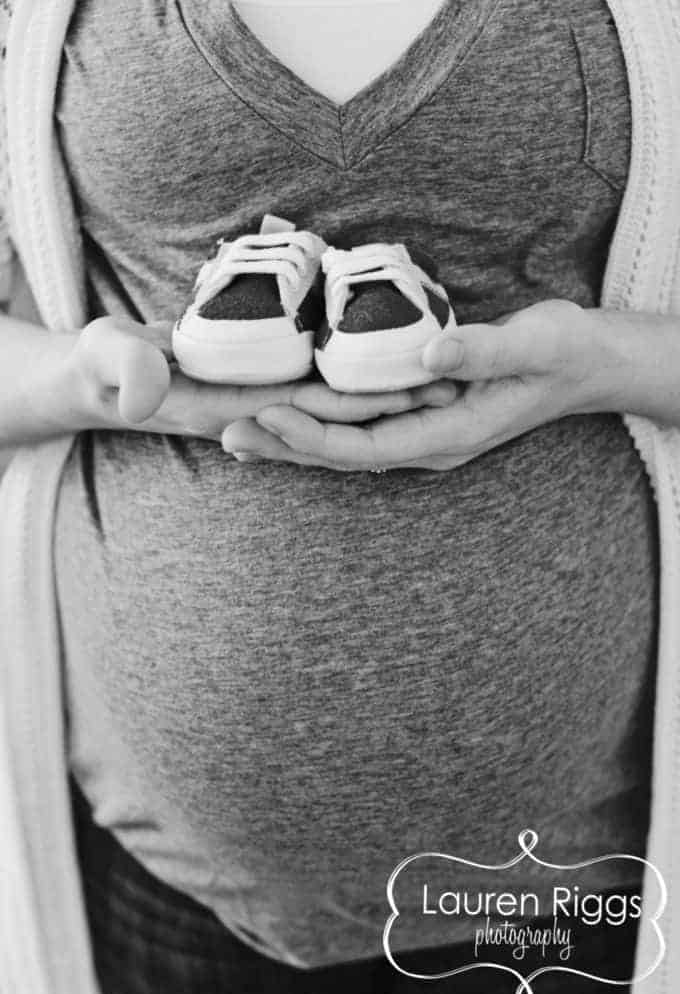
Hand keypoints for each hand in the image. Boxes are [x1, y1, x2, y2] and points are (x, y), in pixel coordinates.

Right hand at [70, 316, 459, 440]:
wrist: (95, 381)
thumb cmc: (97, 367)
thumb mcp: (103, 360)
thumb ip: (124, 370)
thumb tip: (145, 393)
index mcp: (229, 412)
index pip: (308, 410)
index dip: (361, 402)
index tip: (412, 389)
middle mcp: (255, 415)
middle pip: (336, 413)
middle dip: (389, 402)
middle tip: (452, 384)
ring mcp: (258, 405)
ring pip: (331, 403)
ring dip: (378, 393)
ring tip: (437, 374)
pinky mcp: (256, 391)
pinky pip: (313, 388)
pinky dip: (349, 380)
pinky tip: (383, 364)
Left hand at [220, 299, 631, 470]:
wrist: (589, 366)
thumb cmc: (566, 352)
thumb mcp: (537, 343)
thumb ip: (486, 349)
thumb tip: (429, 352)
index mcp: (452, 434)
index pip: (370, 447)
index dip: (317, 435)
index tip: (270, 414)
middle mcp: (431, 443)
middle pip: (346, 456)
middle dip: (287, 446)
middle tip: (226, 433)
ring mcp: (425, 434)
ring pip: (348, 446)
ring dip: (294, 440)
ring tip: (238, 431)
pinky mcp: (421, 417)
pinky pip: (361, 429)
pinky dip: (319, 424)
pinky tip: (287, 415)